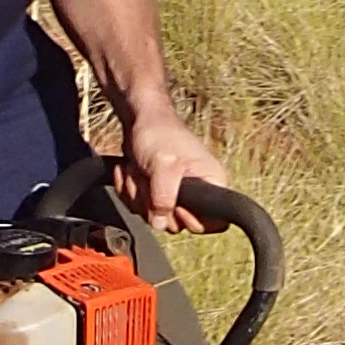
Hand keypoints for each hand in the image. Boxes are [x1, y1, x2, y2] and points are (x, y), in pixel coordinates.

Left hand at [113, 106, 223, 231]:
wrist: (138, 120)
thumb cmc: (159, 133)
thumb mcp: (164, 165)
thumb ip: (164, 197)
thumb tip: (160, 223)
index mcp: (213, 184)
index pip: (215, 223)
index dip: (193, 219)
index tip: (176, 203)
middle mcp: (198, 193)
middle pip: (177, 224)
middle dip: (154, 202)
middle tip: (151, 176)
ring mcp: (174, 195)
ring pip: (154, 217)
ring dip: (138, 193)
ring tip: (140, 168)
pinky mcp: (155, 195)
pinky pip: (139, 209)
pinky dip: (129, 189)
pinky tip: (131, 170)